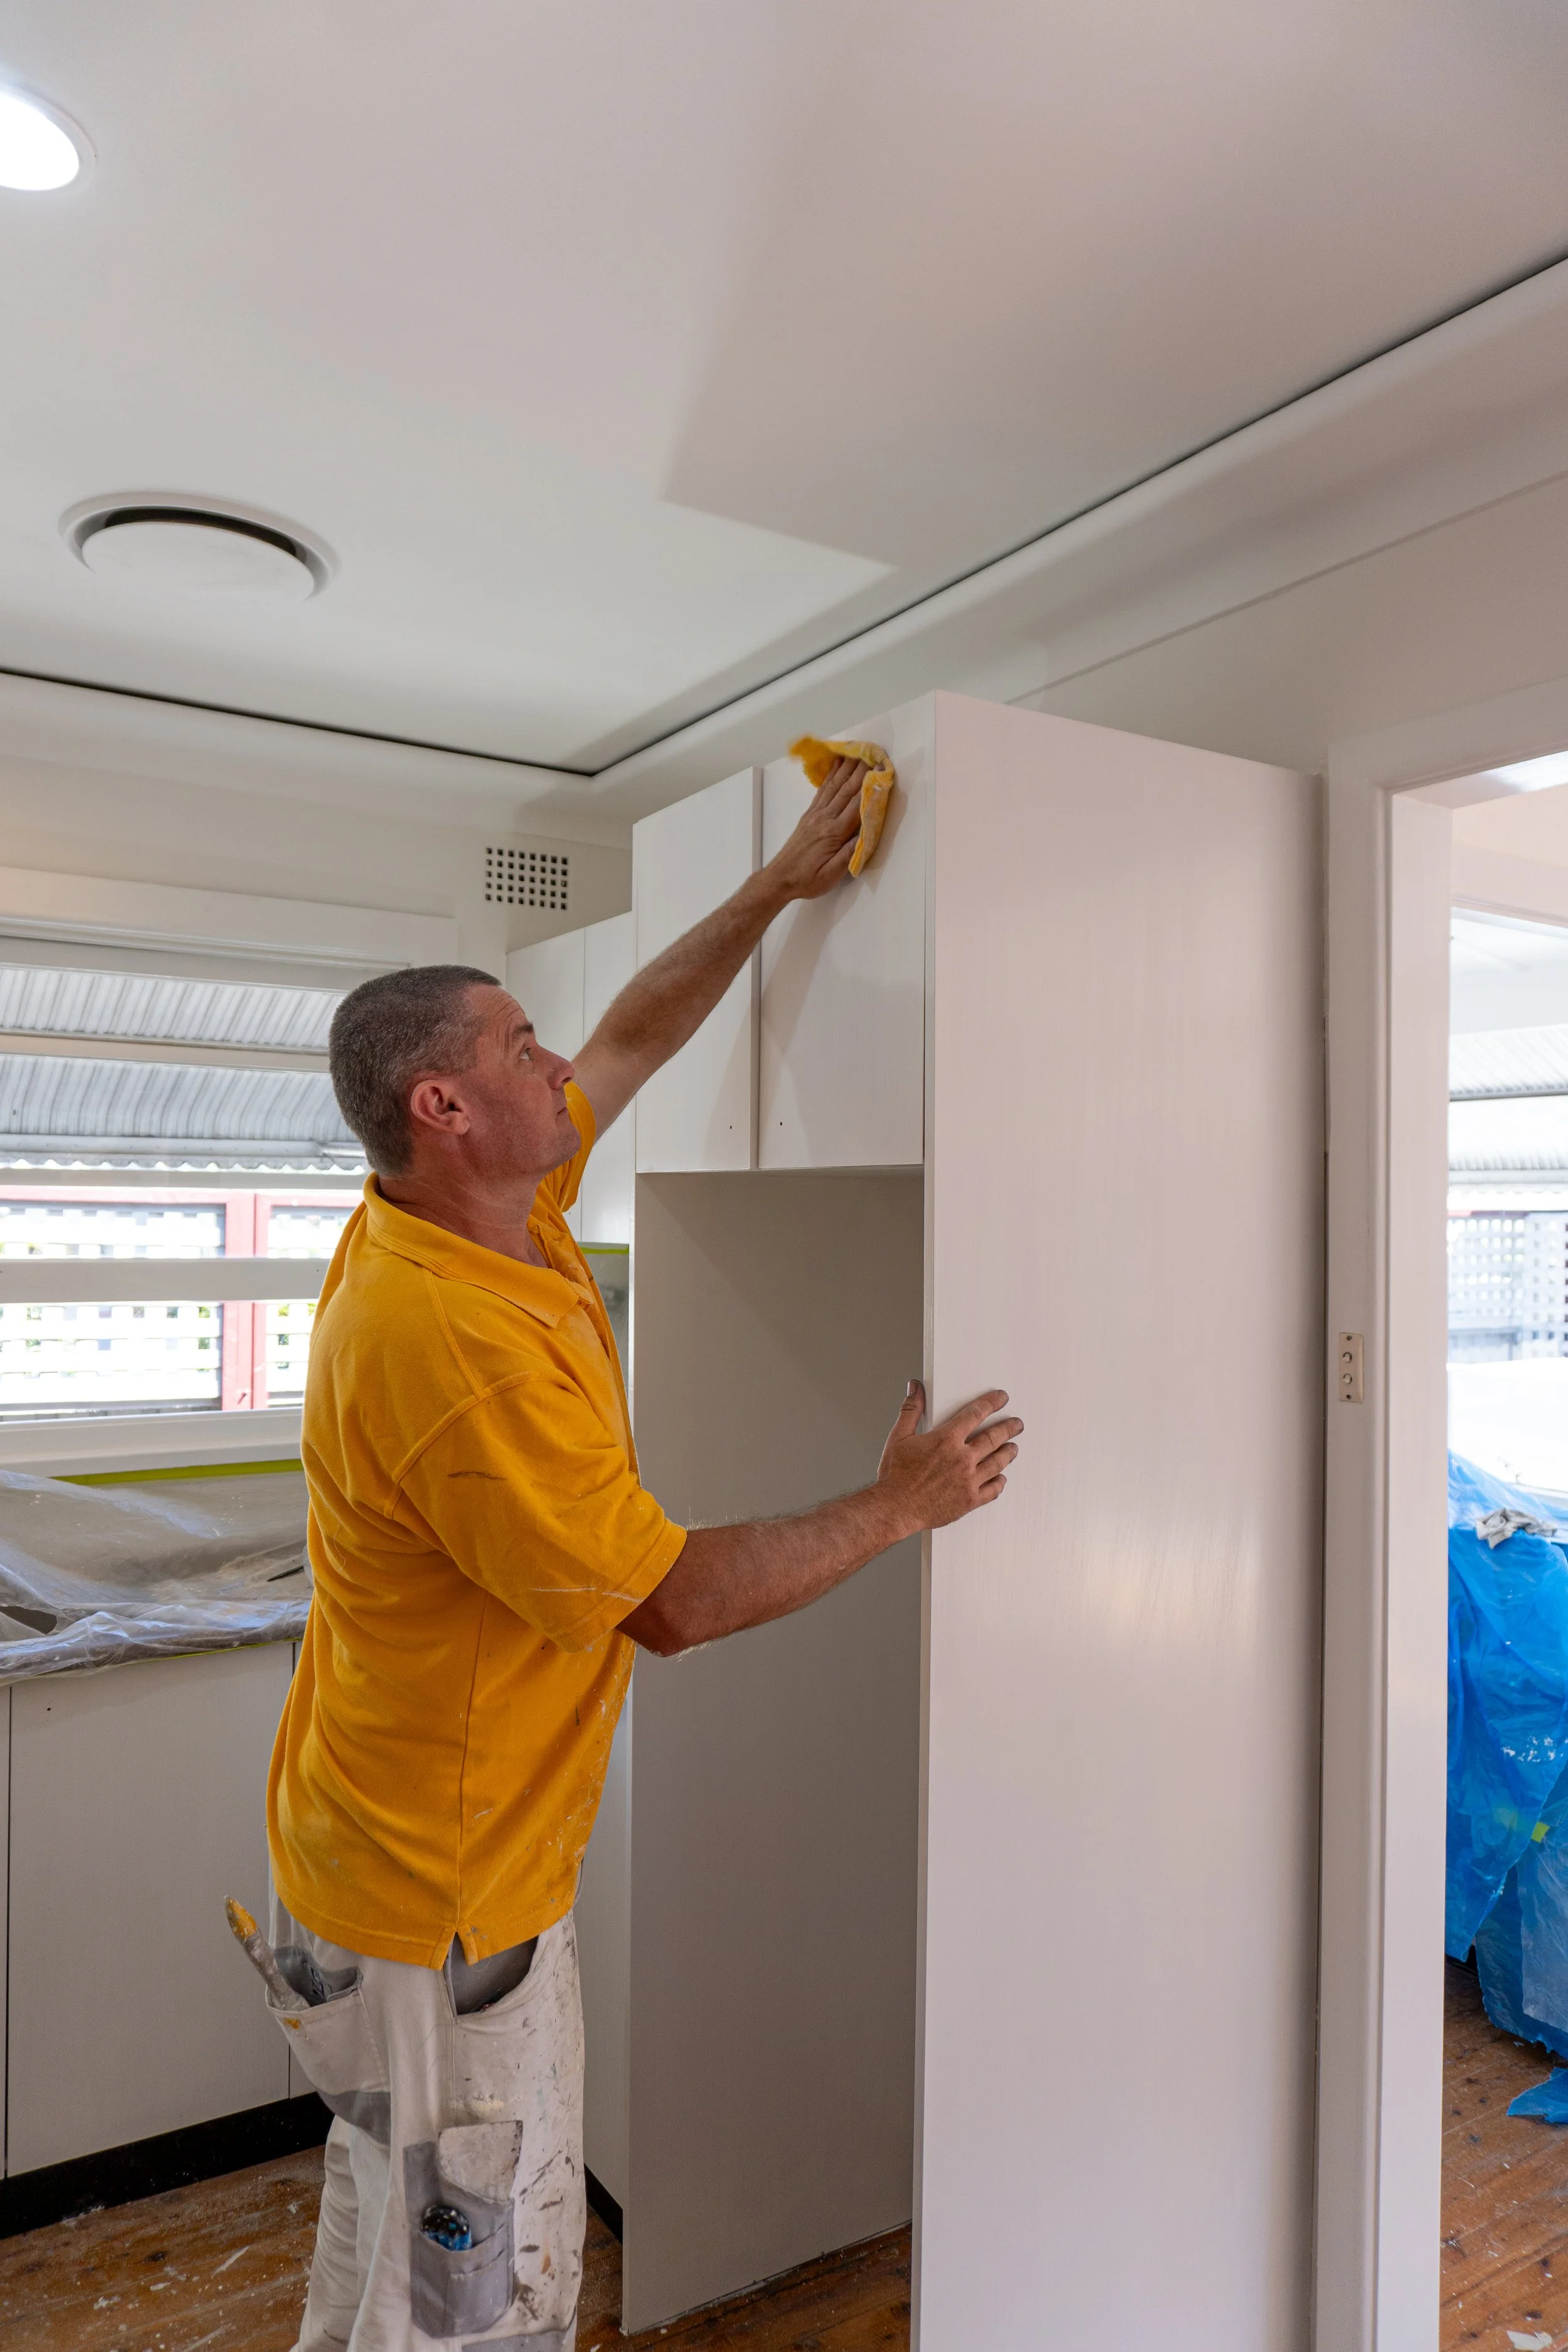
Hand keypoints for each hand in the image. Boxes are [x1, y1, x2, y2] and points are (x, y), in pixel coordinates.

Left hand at [765, 757, 866, 902]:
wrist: (780, 878)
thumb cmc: (807, 880)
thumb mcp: (832, 875)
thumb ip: (849, 855)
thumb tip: (867, 836)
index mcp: (833, 833)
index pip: (857, 805)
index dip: (870, 787)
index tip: (881, 770)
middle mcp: (824, 819)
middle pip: (847, 790)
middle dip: (861, 770)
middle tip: (873, 752)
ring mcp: (815, 815)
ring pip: (834, 786)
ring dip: (847, 768)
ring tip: (857, 752)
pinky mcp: (809, 815)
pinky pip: (822, 791)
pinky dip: (831, 776)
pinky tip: (836, 766)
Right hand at [875, 1381, 1021, 1536]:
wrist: (895, 1508)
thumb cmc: (895, 1476)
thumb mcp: (899, 1437)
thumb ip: (911, 1410)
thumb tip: (916, 1389)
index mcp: (946, 1440)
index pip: (975, 1414)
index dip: (991, 1403)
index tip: (1001, 1398)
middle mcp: (961, 1459)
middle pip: (993, 1437)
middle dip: (1008, 1428)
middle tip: (1016, 1424)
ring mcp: (968, 1480)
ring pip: (997, 1463)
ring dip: (1008, 1453)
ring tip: (1013, 1448)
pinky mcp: (969, 1501)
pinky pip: (992, 1490)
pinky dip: (999, 1483)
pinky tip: (1001, 1479)